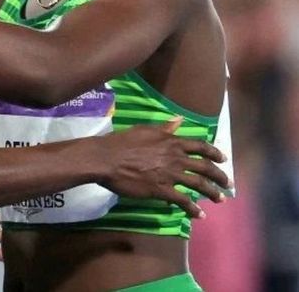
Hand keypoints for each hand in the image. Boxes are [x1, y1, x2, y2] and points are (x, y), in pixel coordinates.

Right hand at [97, 117, 230, 217]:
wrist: (107, 159)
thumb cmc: (122, 142)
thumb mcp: (144, 130)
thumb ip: (164, 128)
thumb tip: (178, 120)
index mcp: (171, 141)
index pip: (200, 146)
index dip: (214, 153)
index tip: (224, 159)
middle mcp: (176, 157)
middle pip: (205, 167)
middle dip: (220, 176)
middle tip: (228, 184)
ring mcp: (170, 174)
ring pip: (199, 184)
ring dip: (212, 193)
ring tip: (220, 200)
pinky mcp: (162, 190)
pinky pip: (183, 201)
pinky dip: (193, 209)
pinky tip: (200, 215)